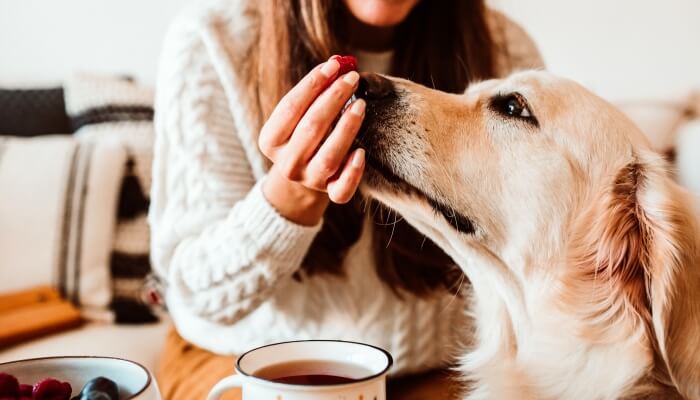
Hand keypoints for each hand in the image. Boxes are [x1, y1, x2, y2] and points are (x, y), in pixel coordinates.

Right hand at [259, 57, 365, 224]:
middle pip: (311, 128)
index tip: (333, 66)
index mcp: (270, 141)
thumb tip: (338, 63)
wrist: (306, 176)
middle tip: (352, 78)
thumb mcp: (300, 115)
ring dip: (346, 128)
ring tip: (361, 105)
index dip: (312, 85)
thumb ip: (315, 91)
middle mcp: (286, 164)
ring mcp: (308, 180)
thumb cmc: (305, 134)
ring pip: (329, 156)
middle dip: (333, 99)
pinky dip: (353, 172)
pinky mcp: (330, 194)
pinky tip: (361, 152)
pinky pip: (342, 190)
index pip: (290, 108)